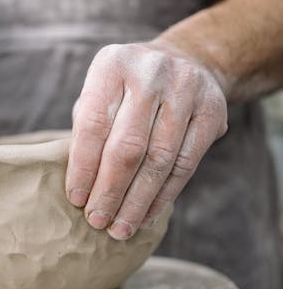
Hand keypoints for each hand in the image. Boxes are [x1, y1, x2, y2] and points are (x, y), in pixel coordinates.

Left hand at [66, 41, 227, 238]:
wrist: (187, 60)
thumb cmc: (127, 88)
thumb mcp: (101, 93)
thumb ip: (87, 130)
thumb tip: (80, 189)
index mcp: (112, 64)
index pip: (93, 124)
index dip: (83, 167)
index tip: (76, 200)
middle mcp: (150, 72)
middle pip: (128, 146)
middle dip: (110, 191)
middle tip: (97, 221)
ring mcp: (186, 89)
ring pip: (159, 160)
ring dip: (137, 202)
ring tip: (121, 228)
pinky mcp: (213, 110)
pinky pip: (185, 164)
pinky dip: (163, 196)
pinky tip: (146, 216)